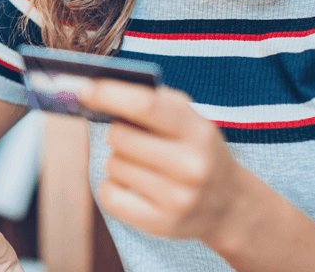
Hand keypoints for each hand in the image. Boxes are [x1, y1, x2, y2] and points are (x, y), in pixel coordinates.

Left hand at [76, 79, 248, 244]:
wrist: (229, 204)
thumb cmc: (196, 150)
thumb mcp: (190, 120)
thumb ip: (153, 102)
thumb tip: (97, 91)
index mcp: (198, 131)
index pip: (145, 106)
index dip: (109, 94)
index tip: (84, 90)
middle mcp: (191, 165)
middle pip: (120, 137)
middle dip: (118, 132)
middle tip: (134, 138)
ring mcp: (178, 198)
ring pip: (113, 165)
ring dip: (119, 161)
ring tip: (144, 165)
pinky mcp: (161, 224)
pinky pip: (110, 196)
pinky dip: (113, 187)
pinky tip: (133, 186)